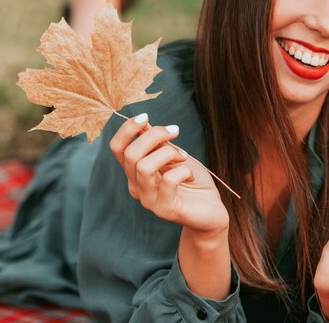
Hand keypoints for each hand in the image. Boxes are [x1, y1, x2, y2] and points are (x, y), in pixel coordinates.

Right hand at [109, 113, 228, 237]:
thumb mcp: (175, 156)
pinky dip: (183, 170)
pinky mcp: (164, 209)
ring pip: (144, 166)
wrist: (210, 212)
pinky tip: (191, 175)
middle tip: (175, 131)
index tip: (146, 116)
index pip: (117, 148)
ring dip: (168, 153)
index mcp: (136, 171)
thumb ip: (159, 144)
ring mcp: (149, 200)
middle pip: (130, 154)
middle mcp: (137, 186)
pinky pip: (168, 180)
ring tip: (184, 157)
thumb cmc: (193, 181)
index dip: (127, 129)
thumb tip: (144, 123)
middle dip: (154, 135)